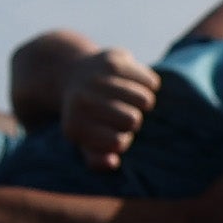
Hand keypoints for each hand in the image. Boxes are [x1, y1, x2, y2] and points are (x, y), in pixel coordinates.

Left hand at [58, 47, 160, 171]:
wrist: (71, 75)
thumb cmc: (87, 116)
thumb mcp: (85, 140)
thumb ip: (97, 158)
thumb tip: (112, 162)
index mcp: (74, 126)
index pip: (118, 142)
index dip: (121, 140)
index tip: (111, 133)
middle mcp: (81, 101)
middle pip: (132, 120)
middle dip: (132, 121)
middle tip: (121, 114)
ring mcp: (96, 78)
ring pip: (145, 99)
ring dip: (143, 103)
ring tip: (128, 100)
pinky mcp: (113, 59)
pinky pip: (151, 82)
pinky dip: (147, 85)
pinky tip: (131, 83)